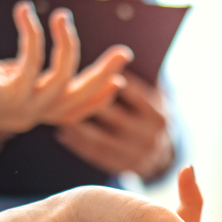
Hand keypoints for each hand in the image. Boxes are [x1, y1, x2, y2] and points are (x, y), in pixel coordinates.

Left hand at [0, 2, 132, 133]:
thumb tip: (26, 54)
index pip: (72, 110)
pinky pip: (32, 62)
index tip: (117, 80)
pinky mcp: (5, 96)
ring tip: (60, 16)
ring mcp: (18, 110)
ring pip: (63, 80)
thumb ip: (11, 69)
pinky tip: (24, 12)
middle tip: (124, 52)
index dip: (97, 96)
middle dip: (104, 74)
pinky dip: (32, 34)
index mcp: (26, 112)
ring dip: (68, 45)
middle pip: (78, 99)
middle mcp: (27, 116)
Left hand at [56, 73, 174, 177]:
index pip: (135, 95)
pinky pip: (96, 155)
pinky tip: (62, 133)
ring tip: (58, 113)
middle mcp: (149, 136)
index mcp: (158, 116)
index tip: (90, 70)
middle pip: (115, 117)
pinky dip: (78, 144)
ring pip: (101, 139)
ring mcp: (134, 154)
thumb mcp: (157, 100)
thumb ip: (143, 82)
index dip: (112, 82)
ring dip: (78, 126)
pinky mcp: (121, 167)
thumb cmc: (151, 117)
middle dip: (90, 102)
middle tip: (64, 89)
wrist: (162, 157)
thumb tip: (123, 54)